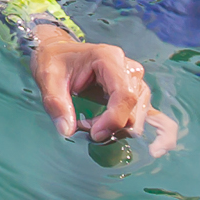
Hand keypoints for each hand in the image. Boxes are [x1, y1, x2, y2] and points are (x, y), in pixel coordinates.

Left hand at [32, 30, 177, 154]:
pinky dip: (151, 131)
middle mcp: (128, 68)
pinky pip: (150, 114)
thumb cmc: (55, 62)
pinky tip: (151, 147)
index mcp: (109, 58)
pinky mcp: (135, 93)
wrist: (58, 53)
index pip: (125, 94)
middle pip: (134, 106)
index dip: (114, 119)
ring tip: (91, 126)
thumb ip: (56, 104)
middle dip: (112, 125)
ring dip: (118, 128)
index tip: (94, 135)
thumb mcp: (47, 79)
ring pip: (140, 114)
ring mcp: (135, 81)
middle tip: (85, 128)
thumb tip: (66, 131)